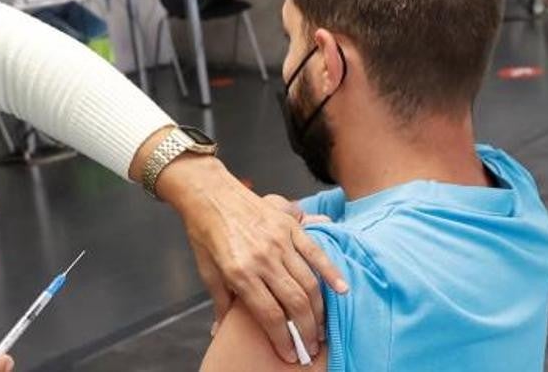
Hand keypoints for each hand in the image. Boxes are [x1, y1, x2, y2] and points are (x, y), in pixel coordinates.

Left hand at [156, 156, 347, 364]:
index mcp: (240, 272)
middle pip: (294, 303)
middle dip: (306, 330)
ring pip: (308, 283)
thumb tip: (219, 330)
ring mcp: (279, 241)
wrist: (209, 193)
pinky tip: (342, 291)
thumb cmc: (205, 232)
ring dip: (319, 310)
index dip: (283, 338)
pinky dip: (331, 273)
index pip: (269, 314)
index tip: (290, 354)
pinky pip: (316, 253)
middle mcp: (262, 258)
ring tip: (321, 328)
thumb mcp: (206, 270)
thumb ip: (220, 302)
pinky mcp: (289, 226)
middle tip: (310, 346)